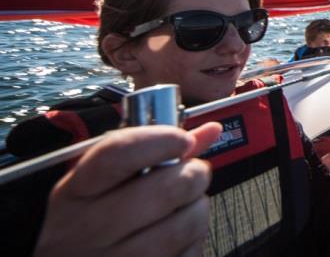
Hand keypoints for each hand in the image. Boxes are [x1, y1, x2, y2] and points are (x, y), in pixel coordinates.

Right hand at [35, 123, 221, 256]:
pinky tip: (179, 235)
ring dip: (198, 208)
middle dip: (194, 174)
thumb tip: (209, 131)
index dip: (160, 141)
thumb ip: (153, 151)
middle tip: (194, 173)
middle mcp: (89, 229)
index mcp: (76, 193)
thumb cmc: (90, 222)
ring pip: (185, 224)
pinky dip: (195, 239)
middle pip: (165, 190)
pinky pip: (189, 253)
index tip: (182, 139)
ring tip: (186, 205)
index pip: (117, 156)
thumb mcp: (102, 183)